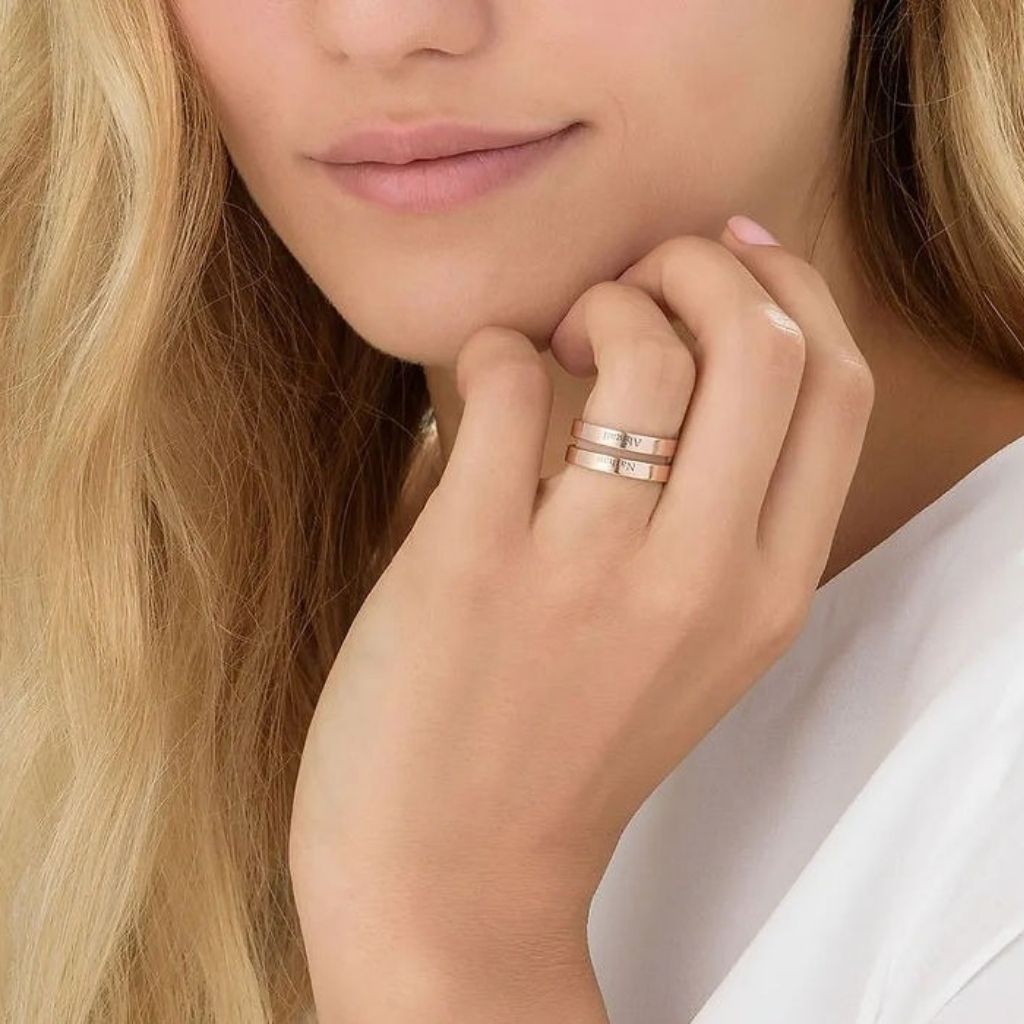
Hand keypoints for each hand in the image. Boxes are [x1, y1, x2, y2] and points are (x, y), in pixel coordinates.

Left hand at [289, 223, 874, 1019]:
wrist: (448, 873)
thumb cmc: (561, 745)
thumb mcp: (689, 648)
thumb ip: (717, 520)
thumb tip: (696, 347)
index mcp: (769, 593)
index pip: (835, 389)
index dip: (790, 291)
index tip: (731, 255)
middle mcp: (702, 578)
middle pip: (764, 345)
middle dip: (702, 268)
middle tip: (635, 282)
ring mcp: (590, 570)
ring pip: (645, 347)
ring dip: (600, 301)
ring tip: (555, 339)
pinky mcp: (474, 560)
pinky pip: (505, 382)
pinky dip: (494, 350)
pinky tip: (481, 384)